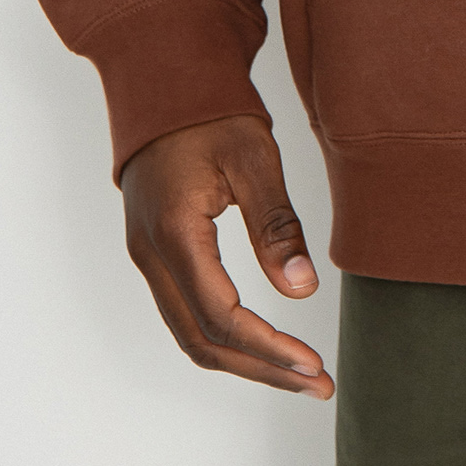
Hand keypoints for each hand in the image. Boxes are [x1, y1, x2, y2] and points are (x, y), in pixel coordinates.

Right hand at [120, 115, 332, 397]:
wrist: (164, 81)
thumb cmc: (210, 111)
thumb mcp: (253, 158)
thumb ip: (275, 225)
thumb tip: (302, 292)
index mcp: (174, 234)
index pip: (220, 317)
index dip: (268, 349)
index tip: (312, 365)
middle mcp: (151, 256)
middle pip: (202, 342)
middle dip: (262, 370)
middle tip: (317, 385)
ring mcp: (148, 257)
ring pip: (190, 334)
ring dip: (245, 361)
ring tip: (299, 374)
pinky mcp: (155, 252)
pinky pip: (185, 313)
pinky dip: (224, 338)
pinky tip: (262, 343)